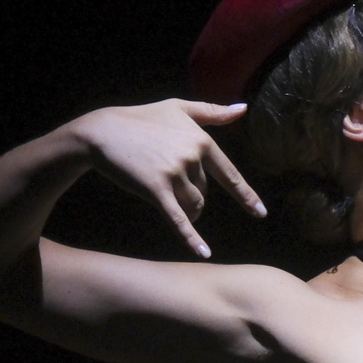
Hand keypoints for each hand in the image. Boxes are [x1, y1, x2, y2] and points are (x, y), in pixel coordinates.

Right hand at [66, 99, 263, 257]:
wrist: (103, 132)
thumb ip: (212, 112)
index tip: (260, 213)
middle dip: (193, 196)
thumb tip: (243, 109)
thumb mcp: (178, 108)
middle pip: (205, 192)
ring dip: (188, 213)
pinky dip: (192, 237)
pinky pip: (178, 219)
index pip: (230, 174)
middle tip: (170, 186)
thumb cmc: (141, 118)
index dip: (246, 196)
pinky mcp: (155, 190)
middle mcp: (191, 157)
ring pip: (194, 206)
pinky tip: (204, 254)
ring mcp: (174, 174)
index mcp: (202, 140)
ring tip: (171, 204)